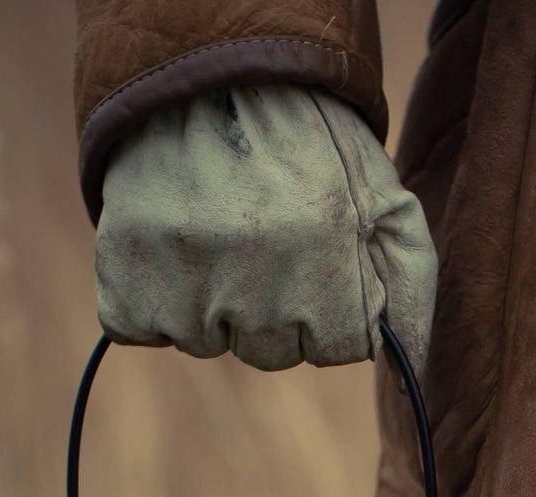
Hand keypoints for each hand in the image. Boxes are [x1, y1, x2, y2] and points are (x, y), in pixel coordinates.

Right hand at [94, 83, 435, 375]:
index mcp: (325, 251)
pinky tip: (170, 248)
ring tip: (215, 234)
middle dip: (273, 309)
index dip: (331, 308)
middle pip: (272, 352)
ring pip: (206, 343)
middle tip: (262, 240)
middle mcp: (254, 272)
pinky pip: (141, 330)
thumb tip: (409, 383)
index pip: (340, 348)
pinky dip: (151, 301)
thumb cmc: (313, 146)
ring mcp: (183, 276)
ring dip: (211, 304)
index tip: (317, 260)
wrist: (209, 73)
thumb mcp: (386, 200)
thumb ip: (412, 292)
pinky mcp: (123, 273)